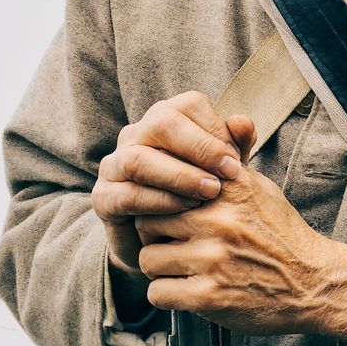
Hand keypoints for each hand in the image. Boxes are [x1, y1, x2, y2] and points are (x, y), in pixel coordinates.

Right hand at [92, 91, 255, 275]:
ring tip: (210, 192)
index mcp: (166, 117)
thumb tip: (243, 122)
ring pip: (139, 158)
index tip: (237, 161)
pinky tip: (187, 209)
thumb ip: (235, 145)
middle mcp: (136, 134)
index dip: (216, 129)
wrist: (168, 240)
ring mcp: (114, 164)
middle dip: (200, 148)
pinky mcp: (103, 197)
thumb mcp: (223, 170)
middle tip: (229, 174)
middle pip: (162, 123)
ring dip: (180, 175)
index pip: (189, 105)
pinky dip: (161, 201)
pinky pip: (127, 195)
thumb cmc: (200, 195)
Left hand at [134, 167, 346, 340]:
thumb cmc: (283, 236)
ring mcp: (212, 260)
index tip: (169, 213)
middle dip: (155, 236)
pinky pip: (157, 293)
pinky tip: (187, 291)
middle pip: (148, 222)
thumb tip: (214, 134)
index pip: (165, 185)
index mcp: (228, 189)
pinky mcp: (209, 297)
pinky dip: (168, 295)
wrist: (314, 283)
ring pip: (148, 260)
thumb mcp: (261, 189)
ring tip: (181, 269)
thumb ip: (229, 165)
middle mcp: (218, 220)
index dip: (162, 202)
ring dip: (161, 269)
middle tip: (171, 244)